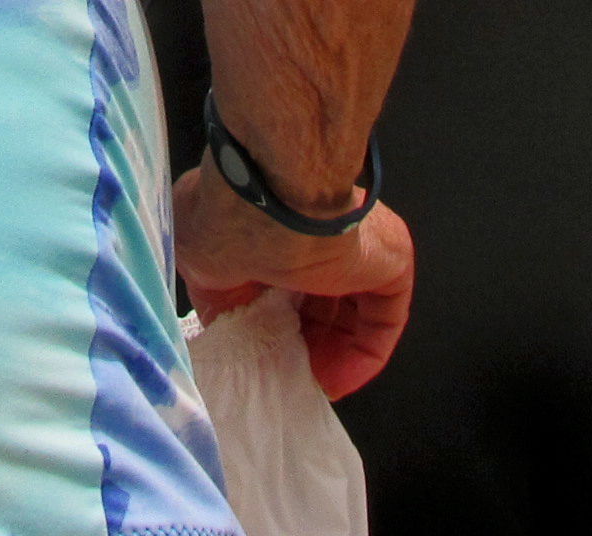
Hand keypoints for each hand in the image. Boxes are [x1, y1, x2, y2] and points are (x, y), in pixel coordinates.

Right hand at [173, 162, 413, 398]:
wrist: (261, 206)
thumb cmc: (222, 222)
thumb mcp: (200, 262)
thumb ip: (219, 294)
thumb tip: (222, 325)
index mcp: (284, 223)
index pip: (291, 279)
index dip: (278, 321)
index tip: (263, 353)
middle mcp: (326, 231)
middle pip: (325, 300)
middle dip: (305, 342)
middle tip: (284, 374)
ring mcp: (362, 246)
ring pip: (355, 313)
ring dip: (332, 355)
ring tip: (306, 385)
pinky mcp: (391, 263)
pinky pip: (383, 320)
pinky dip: (362, 357)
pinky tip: (333, 383)